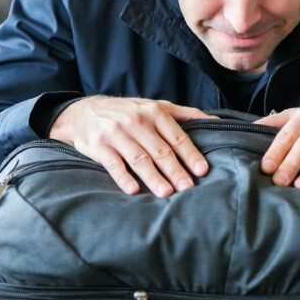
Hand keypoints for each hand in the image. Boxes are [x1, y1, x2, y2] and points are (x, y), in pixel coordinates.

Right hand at [49, 96, 213, 197]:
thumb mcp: (154, 106)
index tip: (202, 170)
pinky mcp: (98, 146)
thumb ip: (184, 114)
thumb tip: (216, 121)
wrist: (83, 112)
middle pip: (160, 150)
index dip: (190, 154)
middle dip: (175, 170)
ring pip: (139, 159)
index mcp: (154, 112)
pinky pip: (113, 164)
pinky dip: (123, 178)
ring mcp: (116, 134)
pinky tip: (133, 190)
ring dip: (153, 177)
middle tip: (188, 187)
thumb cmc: (127, 112)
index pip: (177, 137)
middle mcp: (136, 122)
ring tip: (166, 193)